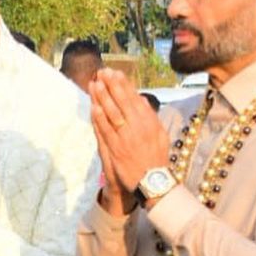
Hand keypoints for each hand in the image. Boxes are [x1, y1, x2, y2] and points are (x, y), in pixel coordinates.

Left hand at [89, 69, 168, 214]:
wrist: (152, 183)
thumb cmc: (157, 159)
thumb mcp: (161, 135)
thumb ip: (151, 117)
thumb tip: (141, 99)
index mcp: (149, 123)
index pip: (134, 99)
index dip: (124, 84)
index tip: (116, 73)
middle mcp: (138, 128)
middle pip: (122, 102)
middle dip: (111, 85)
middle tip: (102, 72)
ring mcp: (125, 138)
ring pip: (112, 114)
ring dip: (103, 97)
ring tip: (95, 83)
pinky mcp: (116, 149)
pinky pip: (105, 131)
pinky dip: (99, 118)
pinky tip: (93, 106)